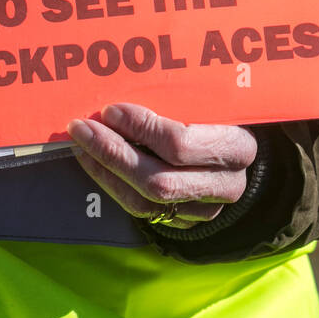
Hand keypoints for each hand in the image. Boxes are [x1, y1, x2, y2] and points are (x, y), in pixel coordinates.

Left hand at [66, 103, 254, 229]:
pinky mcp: (186, 222)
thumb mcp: (206, 101)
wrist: (233, 149)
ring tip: (81, 145)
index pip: (180, 144)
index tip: (110, 111)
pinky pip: (141, 211)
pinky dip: (113, 185)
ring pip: (145, 202)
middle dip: (113, 153)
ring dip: (106, 171)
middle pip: (159, 180)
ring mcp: (206, 209)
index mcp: (237, 148)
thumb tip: (116, 96)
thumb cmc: (216, 114)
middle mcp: (226, 184)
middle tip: (81, 129)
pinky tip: (94, 163)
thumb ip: (171, 98)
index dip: (140, 128)